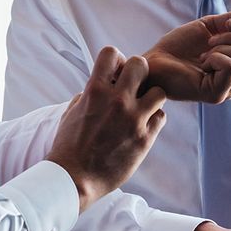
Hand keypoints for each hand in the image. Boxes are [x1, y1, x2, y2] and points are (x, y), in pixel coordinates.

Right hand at [46, 47, 165, 212]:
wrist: (74, 178)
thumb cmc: (69, 145)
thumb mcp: (73, 111)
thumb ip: (89, 93)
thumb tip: (101, 83)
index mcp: (94, 90)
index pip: (111, 52)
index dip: (116, 60)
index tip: (115, 73)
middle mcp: (116, 100)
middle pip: (141, 64)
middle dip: (138, 73)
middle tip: (133, 88)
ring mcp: (133, 119)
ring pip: (159, 92)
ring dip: (151, 98)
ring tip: (141, 109)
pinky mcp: (144, 139)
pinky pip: (160, 117)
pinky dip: (153, 120)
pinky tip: (142, 127)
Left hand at [143, 8, 230, 101]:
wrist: (154, 61)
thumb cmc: (178, 46)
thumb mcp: (208, 26)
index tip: (226, 22)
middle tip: (212, 38)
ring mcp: (230, 88)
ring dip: (224, 45)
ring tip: (205, 51)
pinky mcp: (217, 95)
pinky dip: (216, 56)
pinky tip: (202, 62)